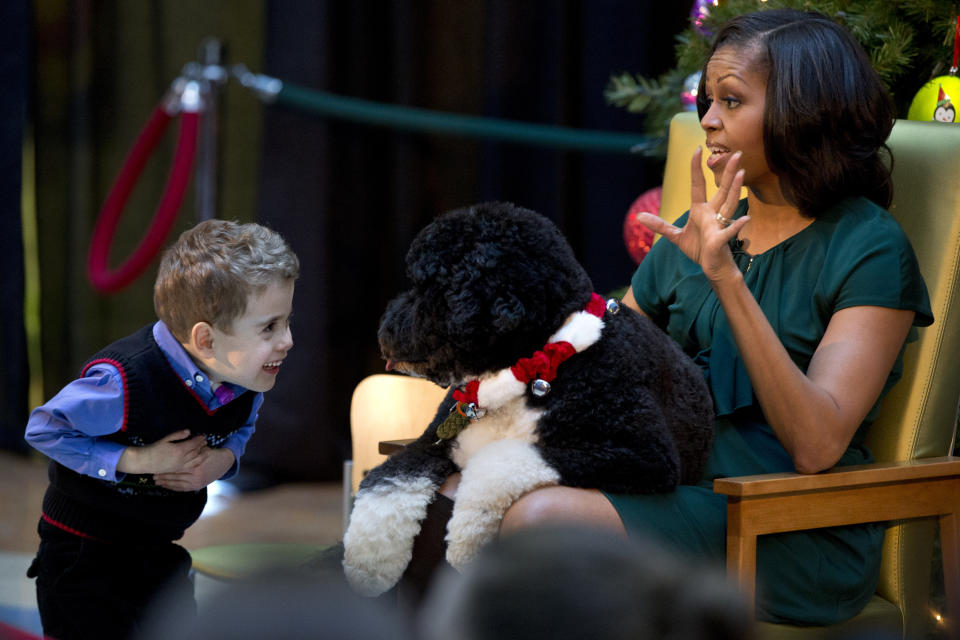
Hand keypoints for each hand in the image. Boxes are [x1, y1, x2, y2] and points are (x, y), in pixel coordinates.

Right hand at [117, 429, 205, 474]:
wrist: (144, 461)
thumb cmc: (153, 448)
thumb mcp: (165, 439)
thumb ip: (178, 435)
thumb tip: (189, 431)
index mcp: (179, 450)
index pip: (193, 444)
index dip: (199, 439)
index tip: (203, 436)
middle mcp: (181, 459)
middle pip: (196, 451)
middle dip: (201, 446)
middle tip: (205, 441)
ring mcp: (180, 466)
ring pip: (195, 460)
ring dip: (201, 454)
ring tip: (205, 449)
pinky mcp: (177, 470)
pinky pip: (191, 467)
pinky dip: (197, 462)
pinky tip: (198, 459)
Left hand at [154, 447, 235, 491]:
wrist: (224, 463)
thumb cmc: (211, 454)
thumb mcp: (201, 449)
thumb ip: (191, 449)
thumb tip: (178, 445)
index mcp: (195, 465)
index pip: (177, 467)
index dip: (166, 468)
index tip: (157, 467)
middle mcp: (195, 475)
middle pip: (175, 476)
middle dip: (163, 476)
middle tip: (153, 476)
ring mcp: (196, 482)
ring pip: (178, 483)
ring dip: (166, 483)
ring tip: (157, 482)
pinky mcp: (197, 486)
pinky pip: (183, 488)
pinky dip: (174, 487)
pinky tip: (166, 486)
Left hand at [636, 147, 749, 282]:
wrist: (711, 266)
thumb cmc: (698, 249)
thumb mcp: (676, 236)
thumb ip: (660, 225)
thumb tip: (638, 216)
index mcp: (700, 210)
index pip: (698, 185)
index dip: (696, 168)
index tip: (697, 149)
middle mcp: (712, 214)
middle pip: (721, 189)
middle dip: (728, 172)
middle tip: (737, 153)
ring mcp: (718, 225)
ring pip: (728, 204)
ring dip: (734, 189)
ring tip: (741, 173)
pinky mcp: (720, 240)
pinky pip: (728, 232)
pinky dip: (736, 226)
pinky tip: (745, 219)